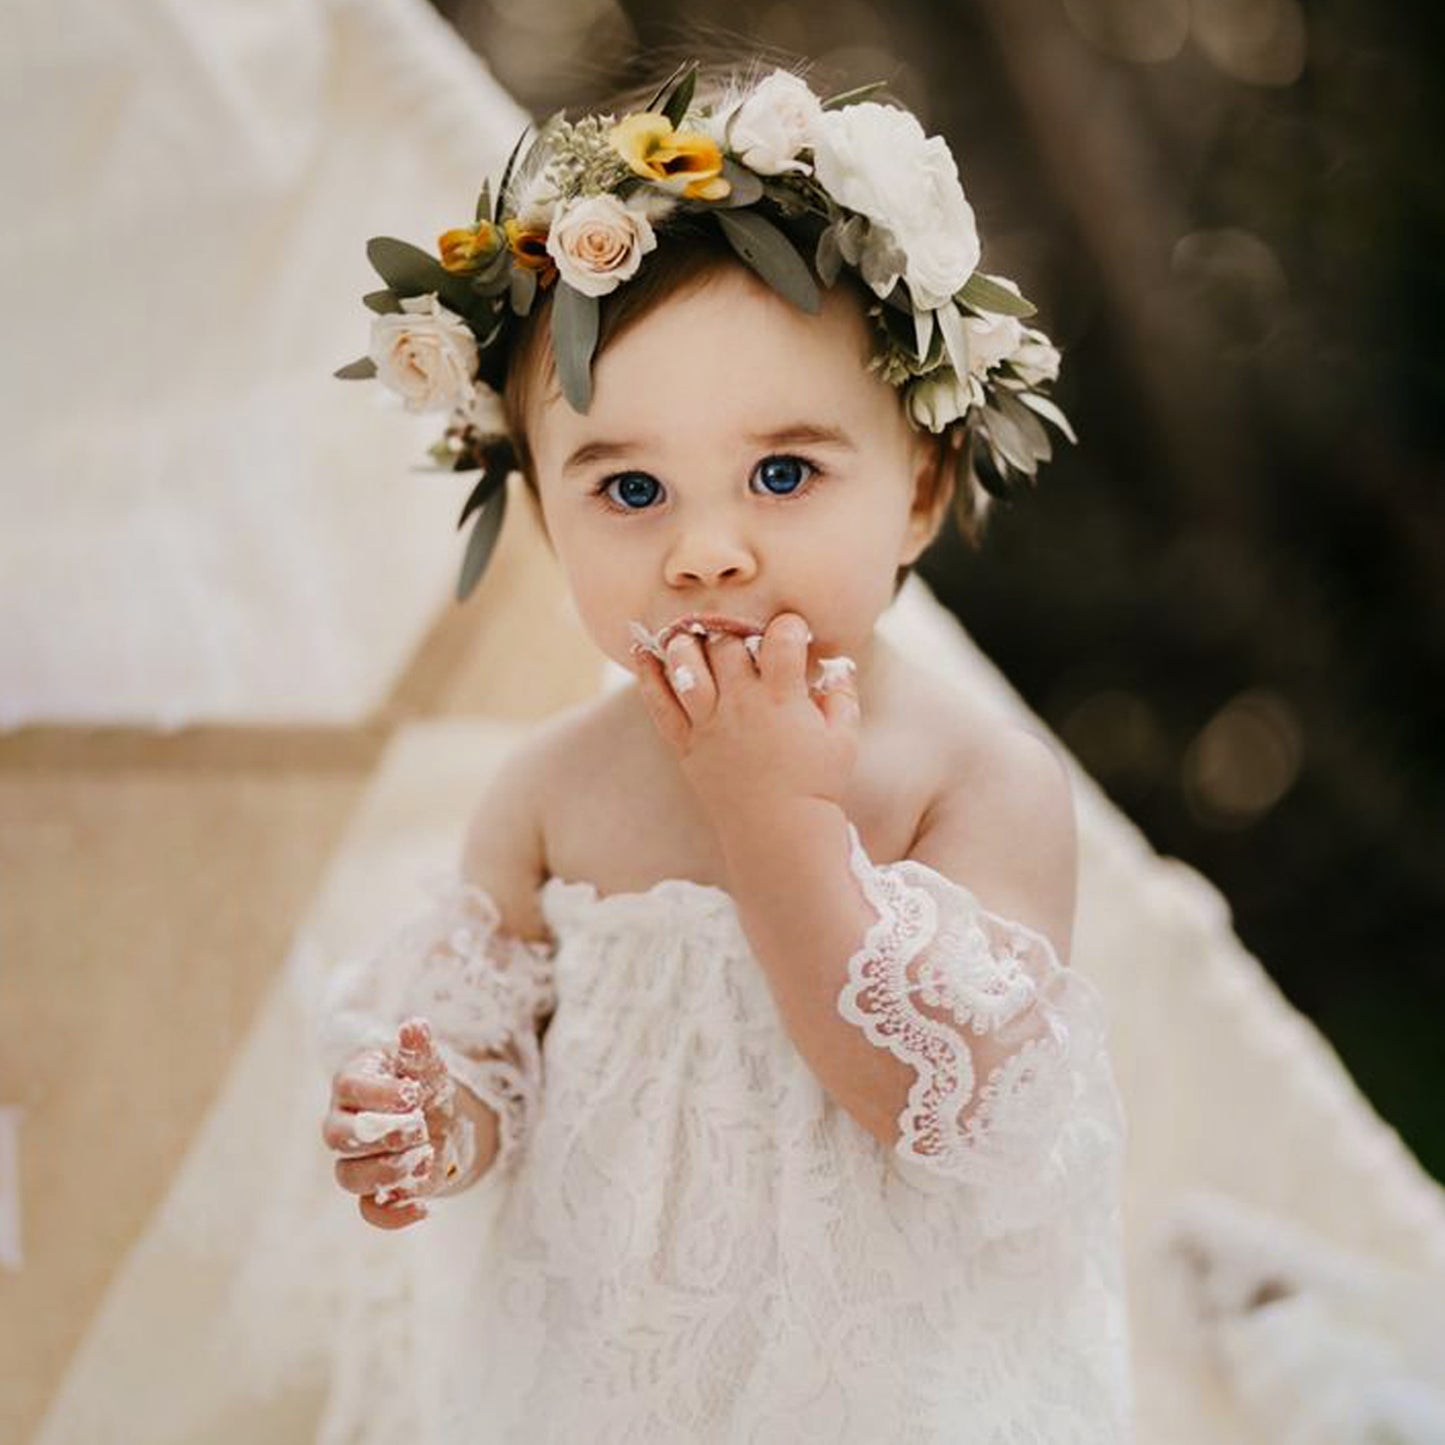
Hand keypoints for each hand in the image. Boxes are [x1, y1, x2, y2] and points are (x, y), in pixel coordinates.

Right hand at [321, 1018, 471, 1229]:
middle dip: (382, 1133)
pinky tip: (424, 1207)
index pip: (348, 1087)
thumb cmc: (424, 1088)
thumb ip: (419, 1050)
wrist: (442, 1125)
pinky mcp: (373, 1193)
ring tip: (425, 1156)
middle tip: (420, 1126)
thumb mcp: (427, 1067)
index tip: (414, 1094)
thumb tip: (415, 1026)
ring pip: (349, 1176)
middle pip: (338, 1137)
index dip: (379, 1094)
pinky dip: (394, 1215)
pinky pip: (370, 1212)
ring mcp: (354, 1162)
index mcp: (352, 1085)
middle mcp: (343, 1125)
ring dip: (388, 1170)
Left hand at [630, 611, 860, 826]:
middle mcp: (741, 703)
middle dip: (733, 628)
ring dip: (686, 641)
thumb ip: (843, 694)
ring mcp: (709, 722)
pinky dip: (647, 674)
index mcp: (782, 698)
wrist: (779, 831)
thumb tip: (837, 663)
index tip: (793, 631)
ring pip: (685, 663)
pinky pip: (659, 702)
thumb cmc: (817, 783)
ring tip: (692, 635)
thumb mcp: (845, 738)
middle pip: (725, 642)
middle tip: (740, 633)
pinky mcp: (687, 743)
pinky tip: (642, 650)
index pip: (781, 638)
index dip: (789, 625)